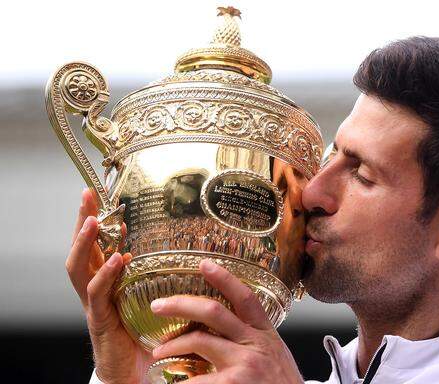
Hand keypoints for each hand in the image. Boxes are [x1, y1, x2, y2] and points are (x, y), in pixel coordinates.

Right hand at [66, 189, 152, 383]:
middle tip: (87, 195)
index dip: (96, 219)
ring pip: (79, 268)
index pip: (98, 244)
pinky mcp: (101, 321)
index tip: (98, 193)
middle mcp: (96, 290)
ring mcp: (95, 305)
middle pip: (81, 249)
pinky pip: (96, 294)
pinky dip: (105, 275)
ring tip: (93, 221)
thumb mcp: (155, 298)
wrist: (135, 373)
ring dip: (85, 243)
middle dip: (83, 221)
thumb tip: (192, 251)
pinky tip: (116, 260)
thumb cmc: (147, 335)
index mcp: (108, 281)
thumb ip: (162, 276)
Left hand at [150, 259, 303, 383]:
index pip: (245, 297)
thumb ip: (255, 340)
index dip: (224, 277)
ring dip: (172, 345)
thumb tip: (227, 329)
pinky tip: (173, 383)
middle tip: (158, 306)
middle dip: (180, 305)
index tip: (204, 264)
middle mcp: (255, 343)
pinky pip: (195, 379)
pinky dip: (181, 381)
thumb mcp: (275, 355)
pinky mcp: (233, 383)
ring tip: (158, 352)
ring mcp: (244, 363)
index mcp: (265, 333)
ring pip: (198, 340)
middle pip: (213, 311)